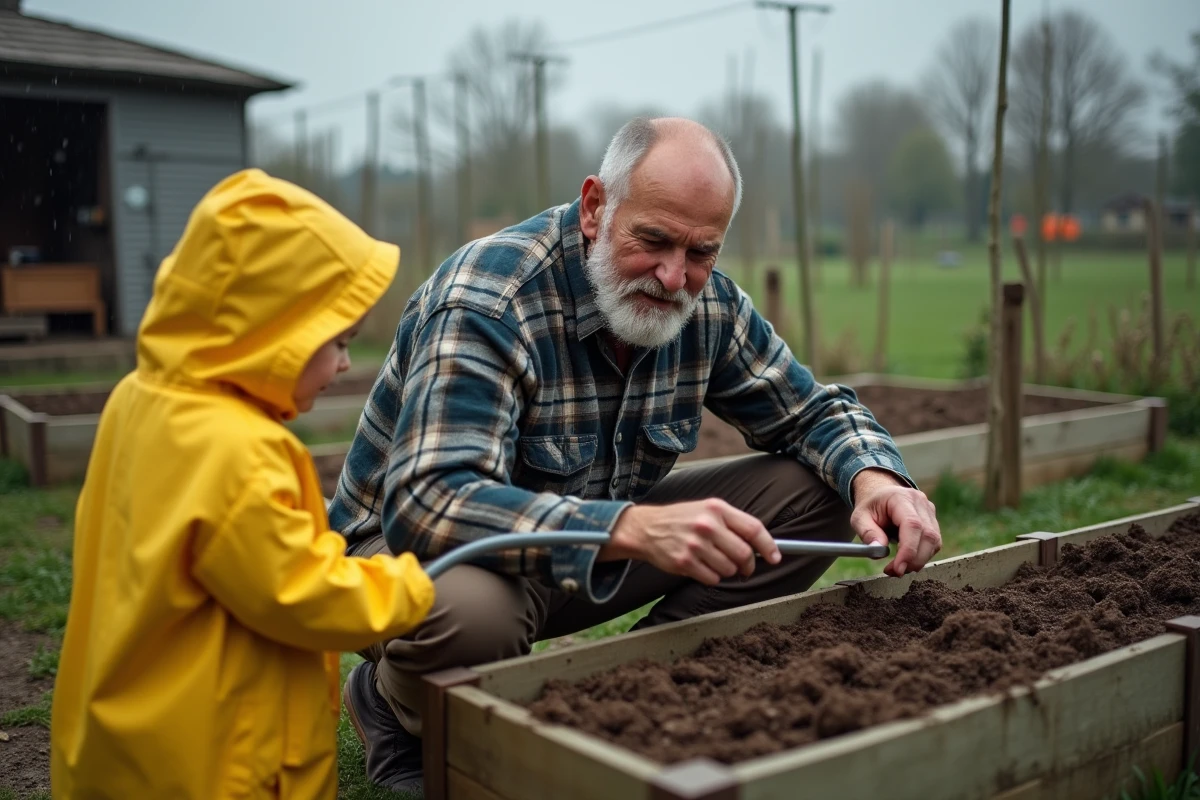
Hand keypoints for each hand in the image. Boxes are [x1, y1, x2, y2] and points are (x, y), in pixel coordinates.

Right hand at [599, 499, 781, 585]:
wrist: (646, 528)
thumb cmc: (682, 519)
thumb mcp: (707, 510)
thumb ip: (732, 524)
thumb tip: (760, 545)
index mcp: (716, 509)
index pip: (753, 528)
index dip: (769, 546)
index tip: (775, 557)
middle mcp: (707, 525)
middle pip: (744, 554)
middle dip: (748, 565)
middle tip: (745, 568)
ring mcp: (695, 544)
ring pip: (729, 569)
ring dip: (728, 571)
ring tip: (716, 562)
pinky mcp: (684, 562)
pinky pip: (712, 578)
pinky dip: (712, 577)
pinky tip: (702, 567)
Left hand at [850, 469, 940, 576]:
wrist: (881, 494)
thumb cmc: (870, 506)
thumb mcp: (859, 517)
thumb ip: (867, 533)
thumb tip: (879, 551)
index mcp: (900, 498)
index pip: (912, 525)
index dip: (908, 550)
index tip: (898, 568)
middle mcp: (920, 502)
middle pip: (928, 536)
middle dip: (914, 560)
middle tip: (895, 572)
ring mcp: (929, 511)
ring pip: (934, 542)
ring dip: (918, 561)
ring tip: (898, 567)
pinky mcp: (933, 521)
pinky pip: (934, 543)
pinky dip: (922, 556)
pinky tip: (906, 559)